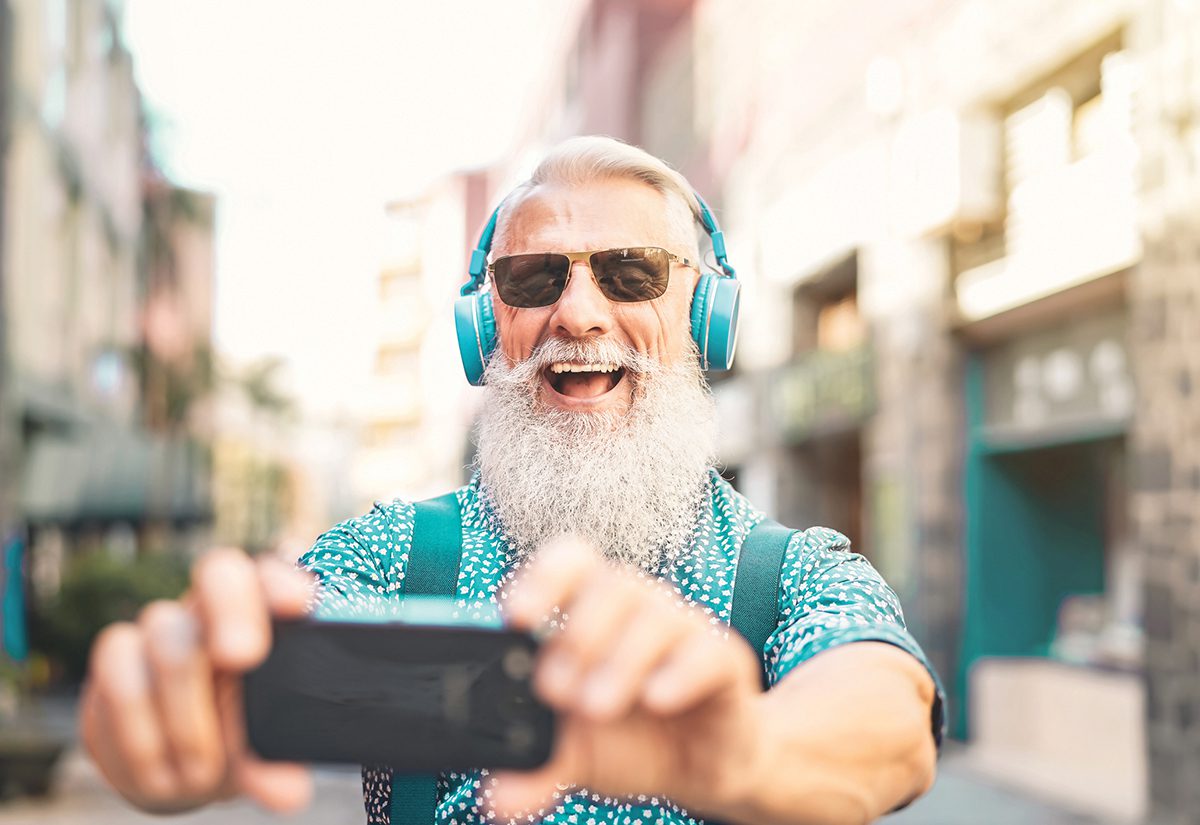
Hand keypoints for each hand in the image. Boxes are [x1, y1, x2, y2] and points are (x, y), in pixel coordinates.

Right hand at [79, 548, 315, 813]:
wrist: (190, 764)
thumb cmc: (246, 736)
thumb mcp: (269, 745)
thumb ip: (278, 759)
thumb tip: (286, 793)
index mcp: (266, 610)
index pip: (275, 570)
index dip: (282, 577)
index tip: (299, 603)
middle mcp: (214, 606)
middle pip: (219, 573)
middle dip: (233, 615)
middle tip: (245, 656)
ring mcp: (162, 628)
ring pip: (164, 634)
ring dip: (183, 711)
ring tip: (202, 773)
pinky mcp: (117, 661)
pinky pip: (115, 680)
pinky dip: (140, 736)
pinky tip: (161, 775)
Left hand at [494, 536, 763, 818]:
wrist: (702, 766)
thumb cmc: (632, 736)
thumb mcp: (576, 754)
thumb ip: (536, 765)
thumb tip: (495, 798)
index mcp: (595, 611)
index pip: (572, 561)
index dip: (542, 577)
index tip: (515, 617)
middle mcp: (640, 607)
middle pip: (611, 584)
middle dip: (577, 636)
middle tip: (554, 690)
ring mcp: (684, 629)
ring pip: (656, 615)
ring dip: (621, 660)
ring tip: (596, 708)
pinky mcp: (724, 661)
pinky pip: (707, 650)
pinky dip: (679, 673)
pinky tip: (655, 701)